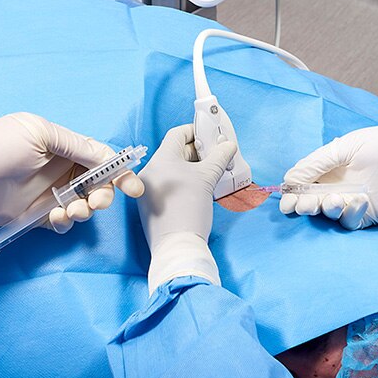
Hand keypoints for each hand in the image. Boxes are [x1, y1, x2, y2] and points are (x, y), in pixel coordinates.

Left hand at [0, 113, 143, 230]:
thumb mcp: (42, 133)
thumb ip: (77, 146)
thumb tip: (106, 156)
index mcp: (66, 149)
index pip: (101, 160)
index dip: (120, 173)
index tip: (133, 187)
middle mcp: (62, 172)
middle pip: (98, 186)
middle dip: (105, 195)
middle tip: (97, 202)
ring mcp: (50, 195)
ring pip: (83, 206)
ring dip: (85, 210)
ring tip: (73, 211)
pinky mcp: (36, 217)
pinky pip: (62, 224)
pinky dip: (65, 223)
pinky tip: (55, 218)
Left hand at [138, 124, 235, 292]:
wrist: (177, 246)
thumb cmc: (190, 208)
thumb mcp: (208, 178)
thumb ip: (220, 156)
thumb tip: (229, 144)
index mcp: (160, 160)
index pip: (177, 134)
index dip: (195, 131)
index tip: (211, 135)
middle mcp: (150, 172)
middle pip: (175, 151)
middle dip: (198, 151)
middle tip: (217, 154)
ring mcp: (148, 189)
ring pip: (173, 168)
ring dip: (193, 166)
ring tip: (213, 171)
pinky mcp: (150, 204)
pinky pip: (169, 183)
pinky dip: (184, 180)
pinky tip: (201, 187)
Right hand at [279, 116, 377, 229]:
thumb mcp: (343, 148)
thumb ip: (315, 164)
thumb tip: (287, 180)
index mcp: (329, 169)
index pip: (303, 184)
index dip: (293, 194)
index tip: (287, 200)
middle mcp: (338, 186)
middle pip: (312, 202)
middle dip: (305, 205)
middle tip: (305, 204)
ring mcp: (352, 202)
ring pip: (329, 214)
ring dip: (327, 209)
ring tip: (336, 199)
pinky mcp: (368, 215)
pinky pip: (350, 222)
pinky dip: (350, 215)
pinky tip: (360, 200)